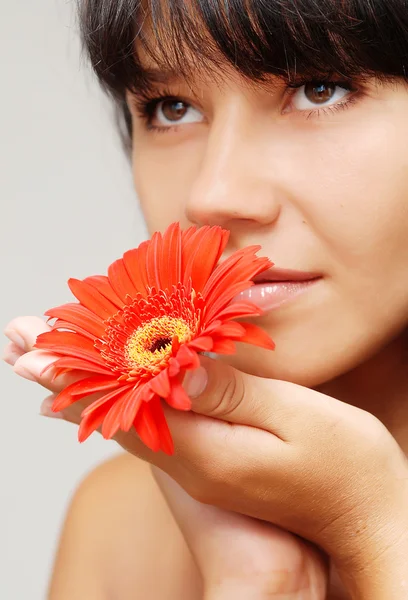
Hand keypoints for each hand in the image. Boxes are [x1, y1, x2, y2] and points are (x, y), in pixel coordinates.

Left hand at [4, 316, 407, 595]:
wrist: (362, 526)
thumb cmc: (342, 472)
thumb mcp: (295, 422)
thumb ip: (232, 393)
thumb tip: (177, 362)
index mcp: (204, 450)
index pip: (119, 406)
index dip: (72, 375)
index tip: (28, 351)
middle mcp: (188, 461)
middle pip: (109, 413)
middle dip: (64, 376)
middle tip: (20, 341)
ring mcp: (197, 465)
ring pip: (124, 418)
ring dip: (84, 384)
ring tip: (49, 355)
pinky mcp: (208, 461)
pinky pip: (149, 423)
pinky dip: (120, 395)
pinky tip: (112, 381)